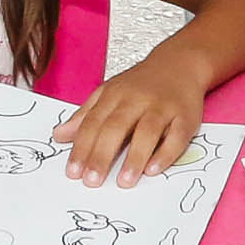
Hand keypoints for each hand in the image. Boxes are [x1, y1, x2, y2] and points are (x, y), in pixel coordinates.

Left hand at [54, 60, 205, 185]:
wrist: (180, 62)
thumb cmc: (141, 84)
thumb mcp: (109, 93)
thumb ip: (85, 115)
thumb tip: (59, 136)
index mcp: (115, 95)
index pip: (94, 123)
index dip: (82, 147)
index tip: (73, 172)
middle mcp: (138, 100)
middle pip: (117, 127)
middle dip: (102, 155)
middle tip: (92, 181)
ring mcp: (163, 108)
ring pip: (147, 132)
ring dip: (135, 157)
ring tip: (123, 182)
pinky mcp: (186, 117)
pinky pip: (176, 137)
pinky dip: (165, 154)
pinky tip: (152, 170)